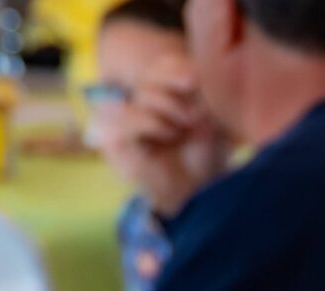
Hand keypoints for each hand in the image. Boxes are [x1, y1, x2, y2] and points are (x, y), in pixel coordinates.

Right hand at [93, 76, 222, 215]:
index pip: (161, 66)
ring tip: (180, 130)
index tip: (194, 81)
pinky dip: (152, 122)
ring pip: (143, 94)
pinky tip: (167, 136)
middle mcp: (141, 104)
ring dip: (169, 110)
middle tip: (192, 117)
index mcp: (164, 95)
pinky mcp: (115, 138)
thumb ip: (198, 94)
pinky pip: (128, 115)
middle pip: (150, 77)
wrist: (198, 191)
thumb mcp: (209, 119)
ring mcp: (126, 120)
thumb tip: (192, 73)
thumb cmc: (205, 156)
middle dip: (176, 93)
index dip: (175, 69)